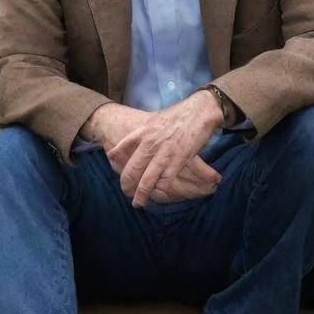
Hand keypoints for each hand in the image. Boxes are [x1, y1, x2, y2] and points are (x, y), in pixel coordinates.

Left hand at [109, 93, 222, 207]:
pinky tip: (158, 193)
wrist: (198, 111)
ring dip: (142, 194)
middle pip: (132, 171)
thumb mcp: (151, 121)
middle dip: (127, 186)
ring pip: (147, 180)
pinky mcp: (179, 159)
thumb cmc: (176, 116)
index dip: (115, 163)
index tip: (114, 171)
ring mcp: (164, 153)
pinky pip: (166, 180)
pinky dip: (160, 189)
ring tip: (139, 202)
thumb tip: (120, 147)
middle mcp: (149, 144)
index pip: (120, 149)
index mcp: (141, 132)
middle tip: (126, 193)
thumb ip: (137, 134)